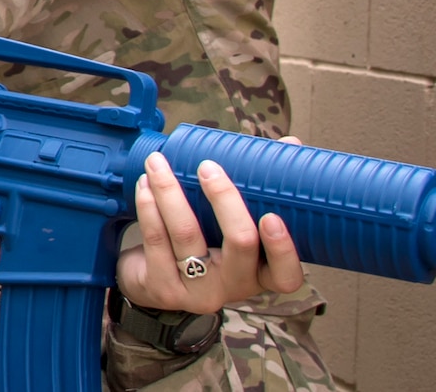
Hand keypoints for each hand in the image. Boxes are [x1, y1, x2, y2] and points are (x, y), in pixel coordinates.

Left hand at [115, 153, 303, 314]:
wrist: (155, 279)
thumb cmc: (207, 241)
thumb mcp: (237, 221)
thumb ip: (263, 186)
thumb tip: (290, 144)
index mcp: (261, 273)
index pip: (285, 275)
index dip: (282, 248)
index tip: (271, 215)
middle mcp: (234, 286)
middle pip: (240, 243)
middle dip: (224, 198)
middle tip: (207, 166)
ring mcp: (198, 291)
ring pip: (187, 235)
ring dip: (171, 191)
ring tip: (158, 162)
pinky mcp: (163, 288)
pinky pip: (157, 240)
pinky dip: (149, 205)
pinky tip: (144, 183)